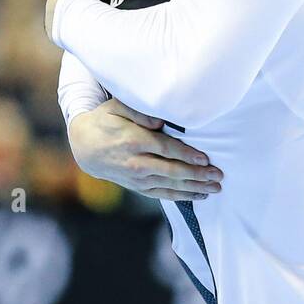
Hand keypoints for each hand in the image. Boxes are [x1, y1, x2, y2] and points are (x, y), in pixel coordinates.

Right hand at [68, 97, 223, 201]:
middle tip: (218, 175)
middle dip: (197, 175)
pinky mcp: (137, 186)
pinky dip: (181, 196)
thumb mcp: (116, 107)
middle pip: (171, 171)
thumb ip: (139, 111)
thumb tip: (160, 120)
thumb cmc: (105, 121)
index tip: (205, 159)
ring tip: (215, 188)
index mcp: (133, 141)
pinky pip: (162, 194)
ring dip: (194, 187)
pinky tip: (198, 195)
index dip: (186, 155)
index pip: (165, 149)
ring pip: (169, 186)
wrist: (84, 147)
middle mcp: (136, 163)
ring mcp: (136, 178)